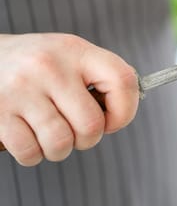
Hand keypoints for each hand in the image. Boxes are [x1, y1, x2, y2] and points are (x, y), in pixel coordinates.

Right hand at [0, 33, 138, 165]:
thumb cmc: (36, 65)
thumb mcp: (70, 56)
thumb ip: (99, 77)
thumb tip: (121, 114)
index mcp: (76, 51)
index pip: (123, 80)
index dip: (126, 110)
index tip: (113, 121)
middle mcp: (50, 67)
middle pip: (91, 125)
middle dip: (87, 139)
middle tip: (76, 131)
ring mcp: (22, 89)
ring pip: (61, 143)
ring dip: (60, 149)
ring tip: (51, 134)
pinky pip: (30, 152)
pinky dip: (33, 154)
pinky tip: (29, 137)